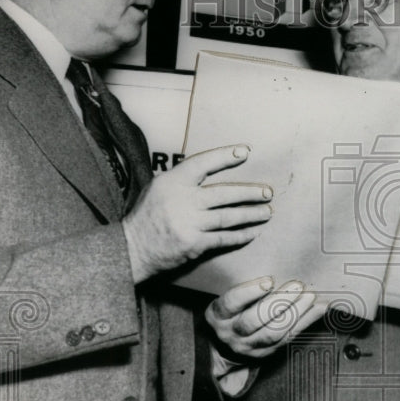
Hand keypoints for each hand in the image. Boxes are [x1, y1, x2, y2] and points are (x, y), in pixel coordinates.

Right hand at [122, 145, 272, 282]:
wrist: (131, 248)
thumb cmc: (146, 217)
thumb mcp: (157, 189)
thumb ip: (181, 180)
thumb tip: (210, 169)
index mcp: (172, 182)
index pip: (203, 163)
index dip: (225, 156)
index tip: (245, 152)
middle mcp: (182, 200)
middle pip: (225, 193)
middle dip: (250, 193)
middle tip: (268, 192)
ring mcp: (189, 223)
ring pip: (229, 217)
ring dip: (251, 215)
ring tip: (267, 212)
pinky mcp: (194, 244)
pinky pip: (224, 238)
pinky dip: (240, 235)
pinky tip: (253, 232)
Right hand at [206, 277, 325, 360]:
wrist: (225, 345)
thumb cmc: (231, 311)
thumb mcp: (227, 298)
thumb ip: (242, 286)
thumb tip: (273, 261)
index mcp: (218, 315)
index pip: (231, 303)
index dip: (249, 292)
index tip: (269, 280)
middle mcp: (231, 332)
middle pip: (254, 320)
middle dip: (278, 302)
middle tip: (297, 286)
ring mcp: (249, 346)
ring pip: (273, 333)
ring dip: (295, 313)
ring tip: (310, 296)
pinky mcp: (266, 353)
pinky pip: (288, 338)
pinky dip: (306, 322)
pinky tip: (319, 308)